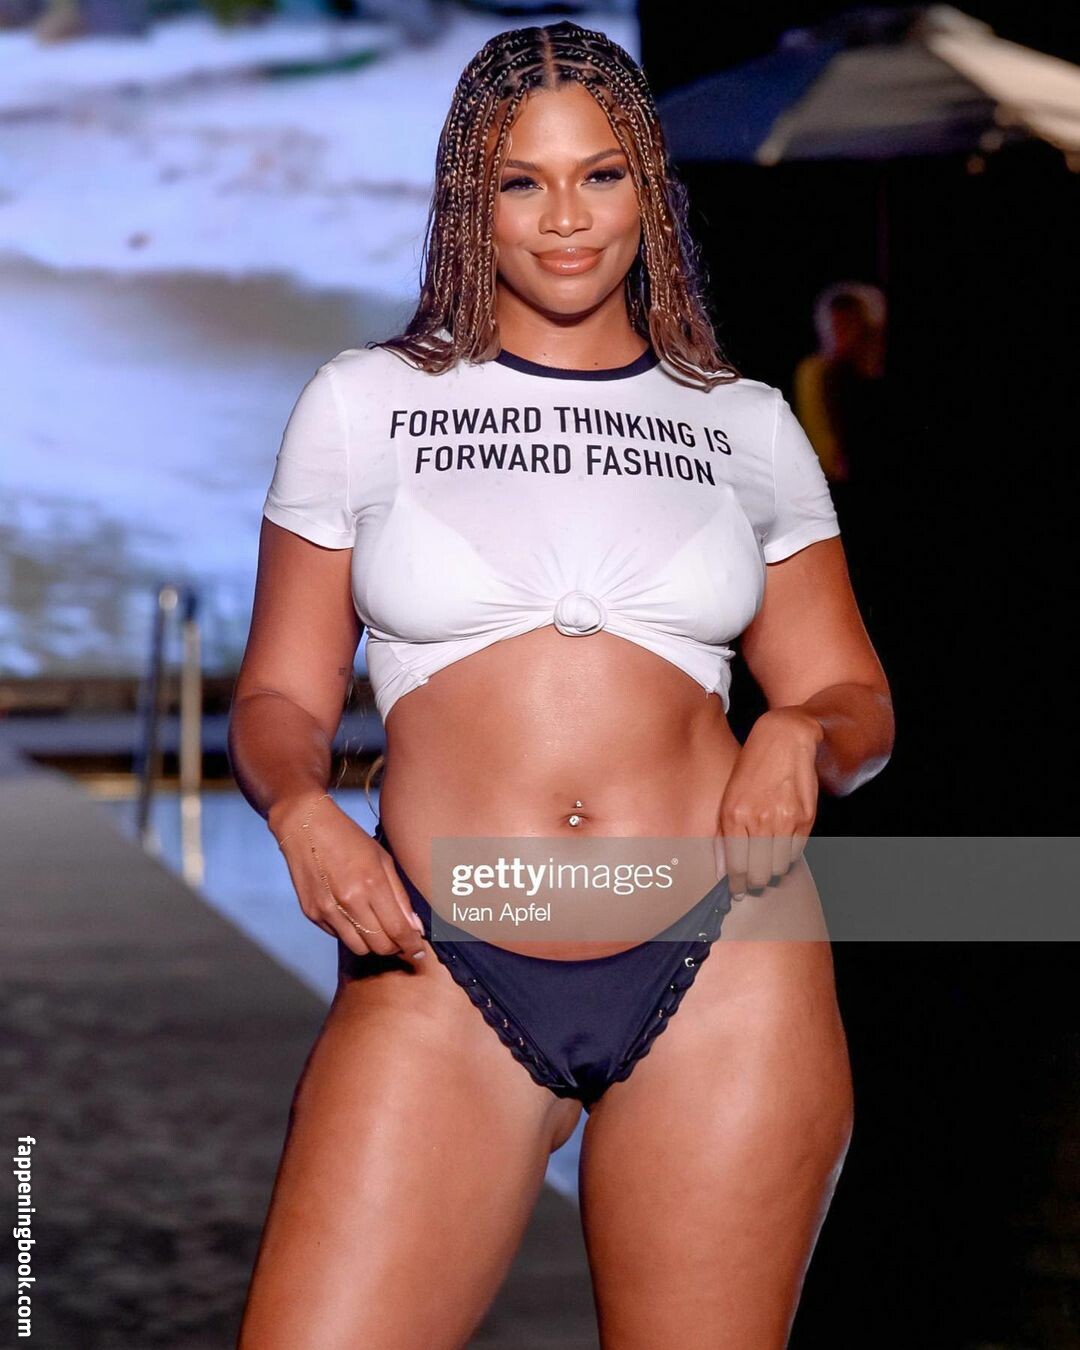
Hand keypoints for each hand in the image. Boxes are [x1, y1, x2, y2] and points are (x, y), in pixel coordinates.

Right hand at [275, 797, 425, 959]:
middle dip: (395, 947)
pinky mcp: (312, 914)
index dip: (412, 946)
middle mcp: (349, 901)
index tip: (420, 952)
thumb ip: (400, 896)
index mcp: (372, 884)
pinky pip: (339, 936)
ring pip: (359, 948)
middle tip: (401, 939)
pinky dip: (351, 933)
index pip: (398, 930)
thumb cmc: (350, 839)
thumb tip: (414, 926)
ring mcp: (328, 910)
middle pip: (380, 946)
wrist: (306, 826)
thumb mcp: (383, 860)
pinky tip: (354, 916)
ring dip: (373, 944)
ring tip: (378, 929)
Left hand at [716, 707, 822, 898]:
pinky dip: (788, 857)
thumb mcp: (728, 797)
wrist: (784, 739)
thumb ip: (724, 834)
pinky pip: (796, 852)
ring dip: (772, 873)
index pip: (735, 865)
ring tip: (766, 870)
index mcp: (734, 814)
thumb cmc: (752, 769)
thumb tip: (722, 869)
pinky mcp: (805, 817)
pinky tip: (781, 853)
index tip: (736, 891)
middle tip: (752, 885)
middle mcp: (759, 819)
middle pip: (758, 872)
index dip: (736, 884)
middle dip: (754, 883)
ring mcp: (784, 819)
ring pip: (778, 866)